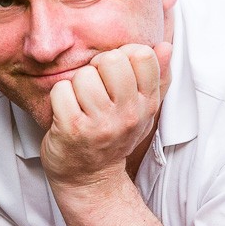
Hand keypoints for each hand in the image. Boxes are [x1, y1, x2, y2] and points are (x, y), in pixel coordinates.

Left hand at [40, 43, 171, 188]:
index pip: (142, 55)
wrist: (90, 179)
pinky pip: (61, 90)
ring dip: (76, 85)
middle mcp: (128, 114)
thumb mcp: (142, 110)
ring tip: (80, 103)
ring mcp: (101, 123)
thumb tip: (166, 46)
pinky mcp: (73, 129)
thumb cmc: (114, 137)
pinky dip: (58, 97)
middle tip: (94, 88)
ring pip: (84, 74)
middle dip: (96, 67)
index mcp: (147, 103)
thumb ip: (157, 77)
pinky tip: (66, 112)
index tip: (113, 75)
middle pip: (111, 59)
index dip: (122, 56)